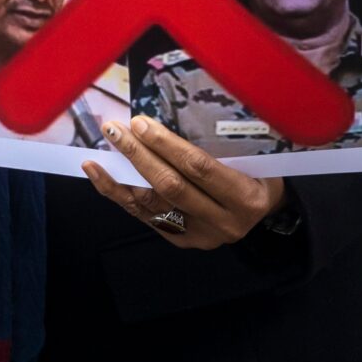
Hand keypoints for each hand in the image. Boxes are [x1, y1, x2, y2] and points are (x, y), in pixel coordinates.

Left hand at [80, 116, 285, 249]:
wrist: (264, 211)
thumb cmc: (256, 173)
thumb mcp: (252, 158)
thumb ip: (215, 147)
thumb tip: (162, 121)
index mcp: (246, 198)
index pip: (198, 168)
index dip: (166, 145)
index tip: (140, 123)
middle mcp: (224, 222)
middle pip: (171, 187)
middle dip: (139, 155)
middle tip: (115, 130)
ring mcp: (200, 236)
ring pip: (152, 204)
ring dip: (121, 173)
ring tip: (102, 147)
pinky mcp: (180, 240)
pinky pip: (142, 214)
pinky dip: (116, 192)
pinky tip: (97, 173)